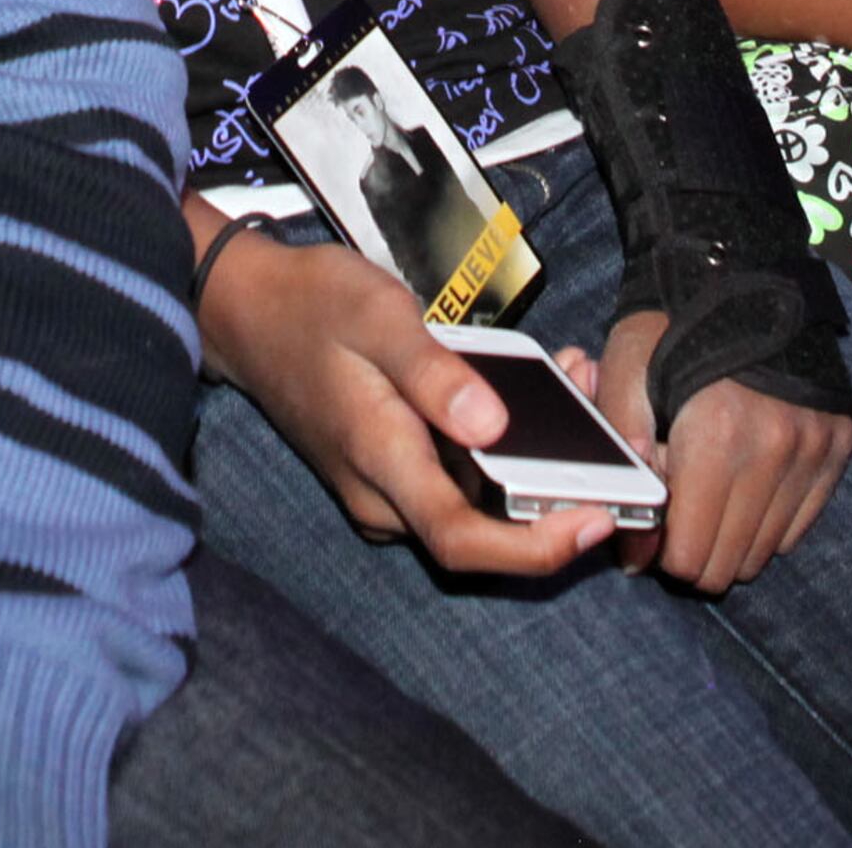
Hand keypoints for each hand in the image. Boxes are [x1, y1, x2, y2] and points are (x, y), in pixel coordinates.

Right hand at [197, 231, 624, 579]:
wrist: (244, 311)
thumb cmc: (311, 305)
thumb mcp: (376, 316)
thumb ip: (433, 372)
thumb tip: (495, 424)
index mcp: (380, 460)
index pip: (464, 540)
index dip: (535, 548)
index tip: (596, 521)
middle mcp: (383, 496)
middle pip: (482, 534)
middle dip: (555, 494)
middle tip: (607, 430)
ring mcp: (383, 490)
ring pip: (474, 505)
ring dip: (534, 465)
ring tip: (575, 386)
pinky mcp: (389, 473)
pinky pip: (456, 480)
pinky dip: (502, 448)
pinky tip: (529, 391)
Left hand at [594, 309, 851, 592]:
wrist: (738, 266)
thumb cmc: (669, 322)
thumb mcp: (622, 372)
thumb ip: (623, 455)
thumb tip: (632, 540)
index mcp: (716, 435)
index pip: (690, 552)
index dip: (661, 554)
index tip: (650, 533)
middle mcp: (775, 449)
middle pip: (731, 562)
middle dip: (695, 554)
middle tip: (676, 520)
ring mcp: (814, 448)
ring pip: (768, 549)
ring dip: (733, 540)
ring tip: (707, 497)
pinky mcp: (839, 444)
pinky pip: (802, 523)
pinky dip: (770, 520)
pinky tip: (744, 486)